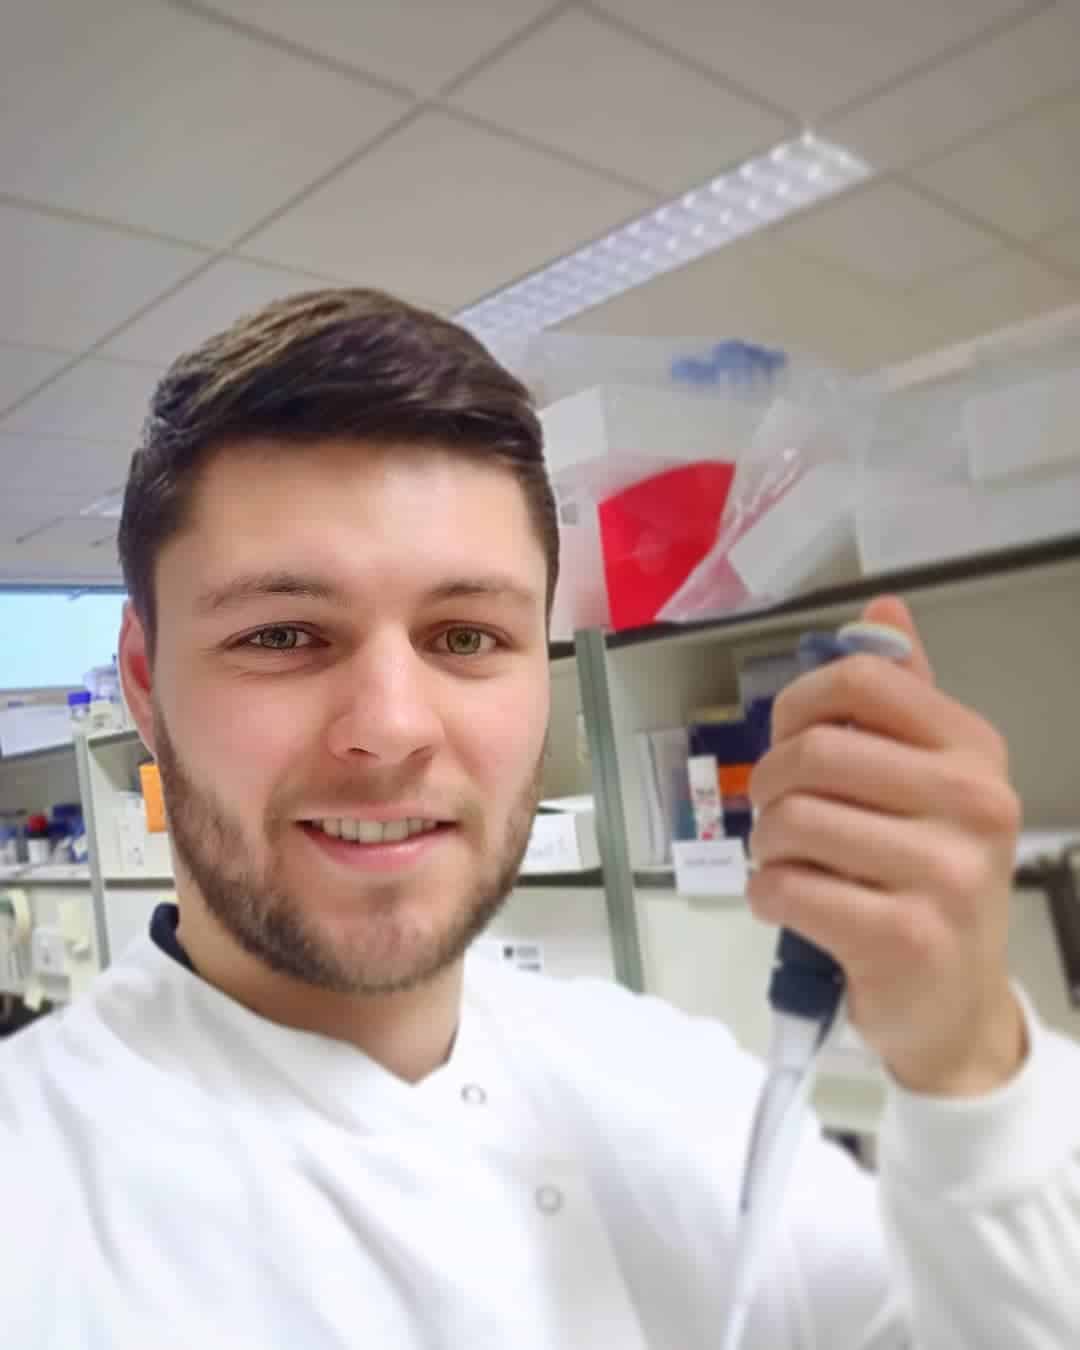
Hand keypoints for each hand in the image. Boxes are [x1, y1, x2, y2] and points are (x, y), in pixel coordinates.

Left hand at [747, 595, 1027, 1096]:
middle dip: (771, 785)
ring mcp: (945, 872)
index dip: (798, 704)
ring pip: (792, 822)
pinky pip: (786, 888)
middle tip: (780, 816)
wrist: (955, 1003)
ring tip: (789, 864)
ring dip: (766, 847)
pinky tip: (789, 905)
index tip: (792, 740)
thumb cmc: (929, 877)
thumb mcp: (930, 781)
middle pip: (815, 750)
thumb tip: (882, 606)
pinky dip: (766, 896)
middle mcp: (972, 802)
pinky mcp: (903, 937)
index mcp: (974, 749)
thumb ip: (902, 697)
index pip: (860, 680)